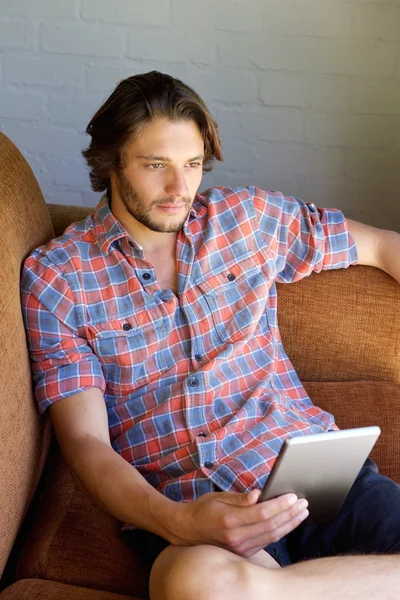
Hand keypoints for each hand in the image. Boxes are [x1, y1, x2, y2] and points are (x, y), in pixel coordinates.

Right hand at [167, 489, 308, 558]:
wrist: (186, 531)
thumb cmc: (202, 509)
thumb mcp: (218, 498)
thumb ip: (240, 498)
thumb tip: (259, 493)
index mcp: (230, 520)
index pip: (262, 513)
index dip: (280, 505)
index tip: (293, 496)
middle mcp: (237, 537)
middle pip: (271, 526)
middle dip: (290, 514)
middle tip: (304, 503)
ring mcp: (240, 548)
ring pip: (272, 536)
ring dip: (290, 524)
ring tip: (302, 512)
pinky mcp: (243, 552)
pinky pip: (266, 542)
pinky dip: (280, 531)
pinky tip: (289, 522)